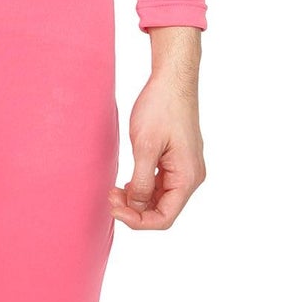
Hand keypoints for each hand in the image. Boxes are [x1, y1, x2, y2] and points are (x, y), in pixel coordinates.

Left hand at [109, 56, 205, 231]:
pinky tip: (127, 181)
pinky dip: (143, 187)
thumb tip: (137, 206)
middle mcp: (191, 177)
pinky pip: (160, 184)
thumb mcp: (145, 146)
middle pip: (162, 211)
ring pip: (160, 199)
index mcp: (188, 177)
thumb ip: (142, 181)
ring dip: (137, 199)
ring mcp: (185, 169)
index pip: (164, 218)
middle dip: (134, 210)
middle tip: (110, 196)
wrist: (172, 80)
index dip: (137, 221)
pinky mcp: (177, 160)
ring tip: (114, 188)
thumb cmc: (161, 107)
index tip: (114, 208)